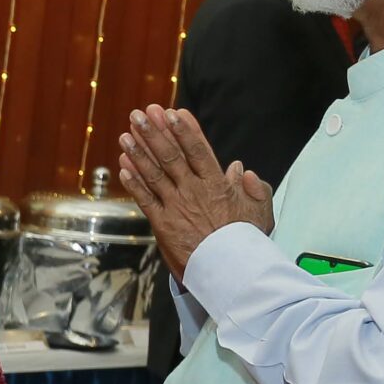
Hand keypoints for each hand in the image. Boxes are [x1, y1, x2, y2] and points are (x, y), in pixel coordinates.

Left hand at [117, 105, 272, 279]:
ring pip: (154, 174)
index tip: (174, 112)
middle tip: (142, 113)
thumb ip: (253, 188)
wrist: (229, 271)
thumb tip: (239, 168)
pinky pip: (145, 198)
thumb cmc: (246, 242)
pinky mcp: (162, 223)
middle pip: (171, 156)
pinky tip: (123, 166)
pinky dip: (133, 182)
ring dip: (138, 152)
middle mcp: (194, 191)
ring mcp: (176, 206)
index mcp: (217, 185)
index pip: (199, 151)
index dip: (185, 130)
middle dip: (155, 132)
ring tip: (126, 133)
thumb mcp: (260, 211)